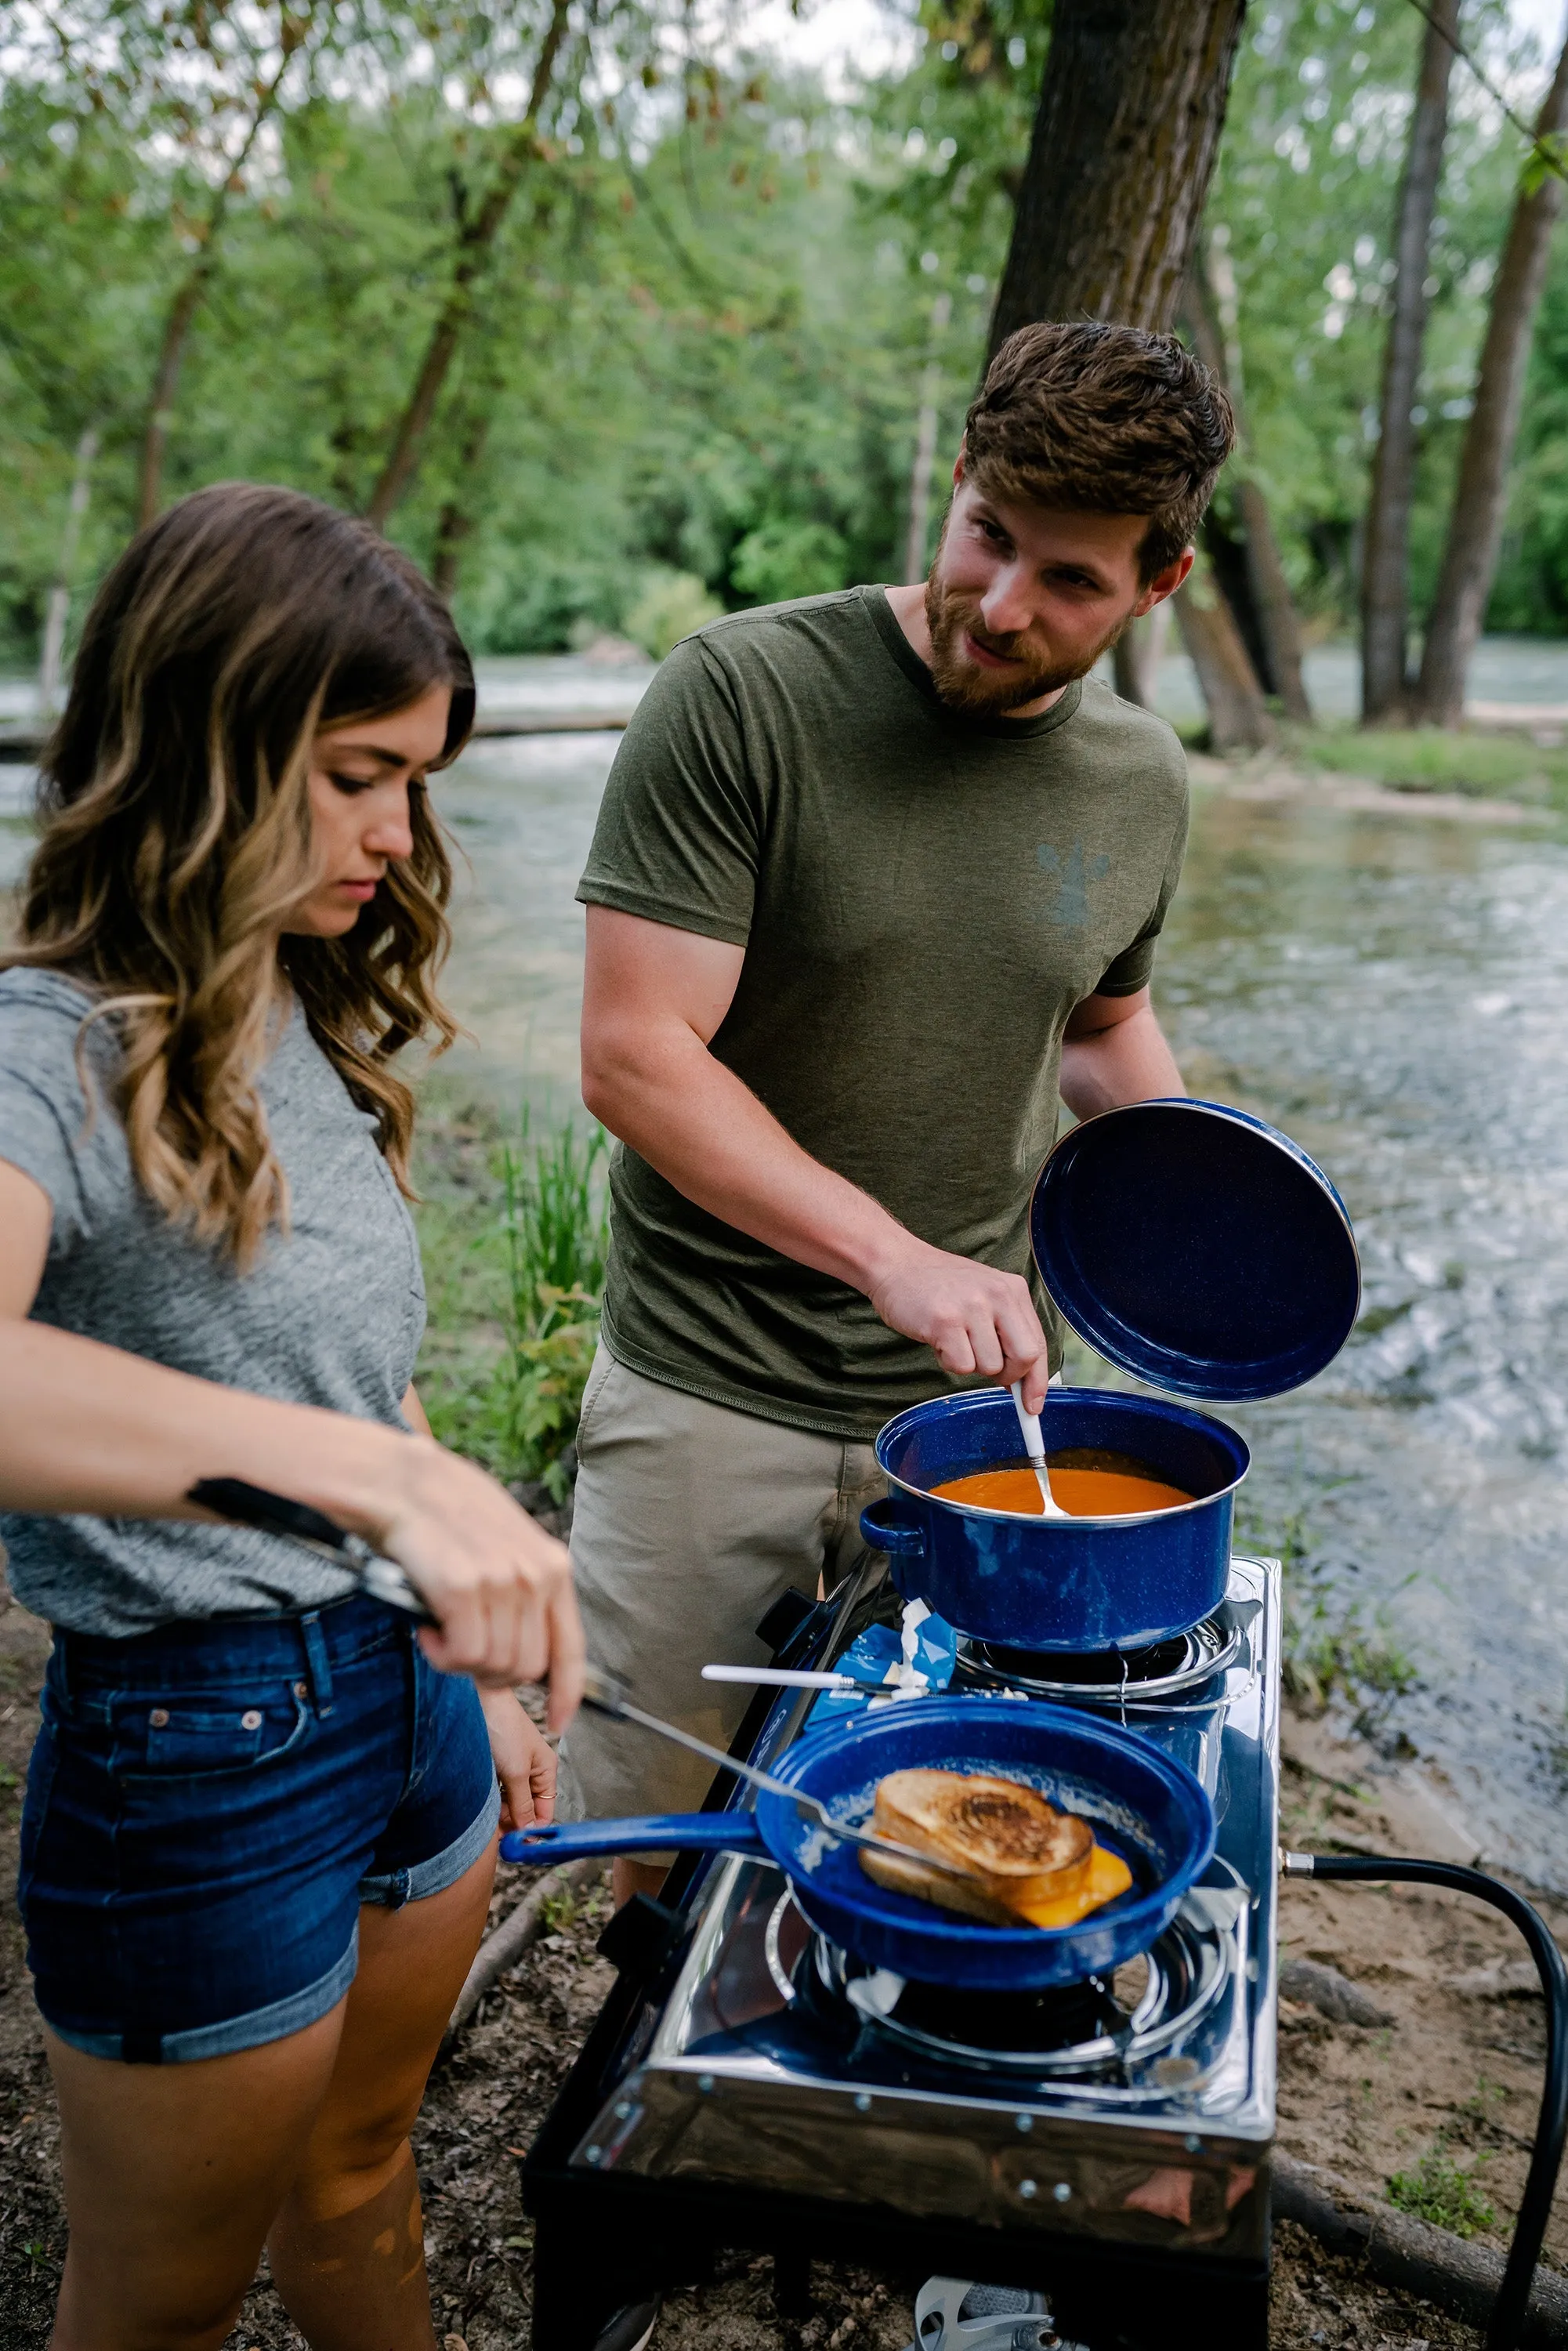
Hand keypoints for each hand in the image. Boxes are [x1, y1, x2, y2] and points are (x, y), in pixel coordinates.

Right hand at [367, 1438, 584, 1729]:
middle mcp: (535, 1575)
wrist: (399, 1482)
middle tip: (460, 1649)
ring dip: (461, 1661)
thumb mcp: (505, 1544)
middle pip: (526, 1669)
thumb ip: (523, 1591)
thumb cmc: (445, 1513)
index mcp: (552, 1566)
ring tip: (440, 1628)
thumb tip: (529, 1652)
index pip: (571, 1648)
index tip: (559, 1723)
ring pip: (494, 1667)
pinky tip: (426, 1627)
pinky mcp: (464, 1589)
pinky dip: (440, 1654)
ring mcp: (502, 1582)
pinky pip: (463, 1656)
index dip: (566, 1694)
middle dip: (492, 1674)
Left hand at [480, 1686, 557, 1830]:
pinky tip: (481, 1803)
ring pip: (508, 1802)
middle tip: (497, 1835)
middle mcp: (531, 1771)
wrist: (475, 1702)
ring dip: (499, 1812)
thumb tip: (528, 1832)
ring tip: (487, 1816)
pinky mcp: (495, 1766)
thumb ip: (522, 1804)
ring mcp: (512, 1768)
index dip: (533, 1829)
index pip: (545, 1811)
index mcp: (546, 1770)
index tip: (518, 1845)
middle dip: (512, 1822)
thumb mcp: (516, 1772)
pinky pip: (495, 1792)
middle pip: (526, 1809)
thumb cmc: (503, 1727)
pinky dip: (490, 1800)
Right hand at [868, 1236, 1049, 1413]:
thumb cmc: (939, 1286)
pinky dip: (948, 1362)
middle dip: (1008, 1376)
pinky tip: (938, 1340)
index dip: (1037, 1381)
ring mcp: (972, 1307)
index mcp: (1013, 1290)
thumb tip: (1021, 1382)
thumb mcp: (984, 1297)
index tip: (1033, 1406)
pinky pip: (961, 1367)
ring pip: (990, 1367)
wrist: (897, 1263)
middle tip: (986, 1369)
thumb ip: (1006, 1332)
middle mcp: (998, 1295)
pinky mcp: (945, 1321)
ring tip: (953, 1340)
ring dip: (970, 1364)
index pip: (1038, 1343)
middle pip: (1025, 1357)